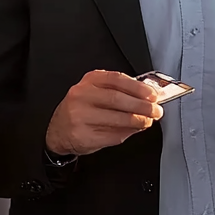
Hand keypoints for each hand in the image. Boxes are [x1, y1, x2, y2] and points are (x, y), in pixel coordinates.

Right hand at [45, 70, 161, 155]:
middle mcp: (82, 96)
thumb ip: (119, 91)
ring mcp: (80, 116)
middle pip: (118, 99)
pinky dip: (127, 133)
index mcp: (89, 81)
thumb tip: (147, 97)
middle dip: (142, 106)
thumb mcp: (96, 92)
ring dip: (138, 121)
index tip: (152, 94)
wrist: (58, 130)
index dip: (138, 87)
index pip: (116, 79)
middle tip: (155, 110)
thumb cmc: (81, 109)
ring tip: (147, 121)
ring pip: (117, 118)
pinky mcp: (83, 135)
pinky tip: (133, 130)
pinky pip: (112, 135)